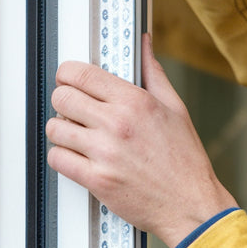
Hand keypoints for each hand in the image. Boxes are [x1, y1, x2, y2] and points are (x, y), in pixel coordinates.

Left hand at [46, 33, 237, 247]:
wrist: (191, 204)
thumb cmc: (185, 160)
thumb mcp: (175, 108)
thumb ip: (153, 73)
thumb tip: (145, 43)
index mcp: (136, 102)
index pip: (81, 74)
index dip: (68, 74)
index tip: (69, 79)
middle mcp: (118, 124)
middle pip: (62, 98)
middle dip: (64, 102)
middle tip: (74, 109)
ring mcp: (104, 153)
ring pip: (55, 129)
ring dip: (62, 131)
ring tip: (78, 135)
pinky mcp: (96, 179)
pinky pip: (57, 159)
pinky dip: (63, 157)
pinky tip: (79, 157)